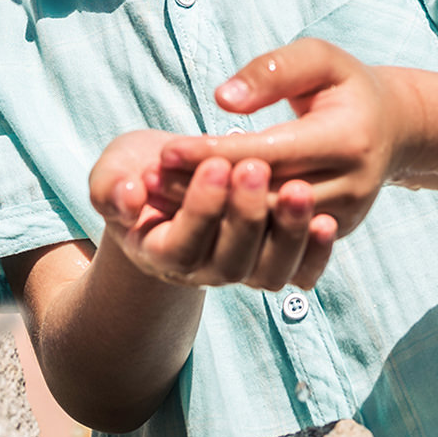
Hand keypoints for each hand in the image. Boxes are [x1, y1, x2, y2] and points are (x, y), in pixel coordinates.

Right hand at [88, 130, 335, 290]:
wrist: (176, 182)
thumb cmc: (142, 172)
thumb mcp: (116, 169)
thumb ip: (110, 186)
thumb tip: (129, 199)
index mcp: (159, 251)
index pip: (182, 246)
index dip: (200, 209)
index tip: (215, 162)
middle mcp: (203, 271)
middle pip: (230, 263)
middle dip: (244, 215)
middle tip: (255, 166)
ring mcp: (242, 271)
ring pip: (268, 272)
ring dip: (287, 234)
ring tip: (299, 190)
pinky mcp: (272, 261)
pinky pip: (299, 274)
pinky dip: (315, 254)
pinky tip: (326, 221)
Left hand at [158, 38, 421, 247]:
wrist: (394, 126)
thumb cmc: (345, 84)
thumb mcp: (318, 58)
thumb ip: (271, 72)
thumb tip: (223, 101)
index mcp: (348, 139)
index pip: (268, 153)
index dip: (213, 154)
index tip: (166, 150)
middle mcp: (351, 185)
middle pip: (264, 196)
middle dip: (203, 190)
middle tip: (151, 181)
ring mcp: (346, 215)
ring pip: (268, 225)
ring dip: (213, 215)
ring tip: (164, 198)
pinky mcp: (337, 232)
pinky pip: (280, 238)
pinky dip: (236, 227)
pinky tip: (197, 214)